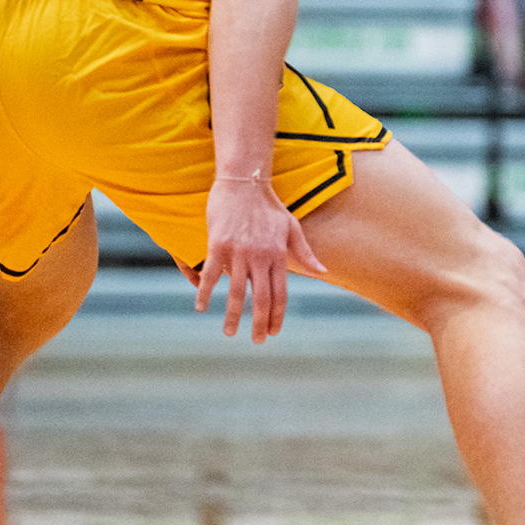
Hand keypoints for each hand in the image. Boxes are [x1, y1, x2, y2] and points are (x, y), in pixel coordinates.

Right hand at [193, 176, 325, 341]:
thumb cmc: (269, 205)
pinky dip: (205, 292)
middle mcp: (260, 257)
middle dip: (259, 323)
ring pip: (237, 291)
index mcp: (279, 255)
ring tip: (230, 332)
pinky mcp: (218, 245)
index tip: (273, 331)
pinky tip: (201, 307)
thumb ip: (305, 252)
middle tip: (256, 341)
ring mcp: (238, 252)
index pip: (280, 293)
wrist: (244, 182)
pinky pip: (211, 274)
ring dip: (233, 315)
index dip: (277, 314)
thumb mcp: (292, 227)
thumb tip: (322, 272)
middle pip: (261, 298)